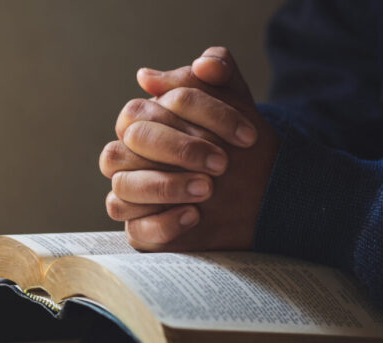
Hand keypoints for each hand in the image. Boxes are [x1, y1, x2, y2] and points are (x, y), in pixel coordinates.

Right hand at [100, 47, 279, 250]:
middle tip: (222, 162)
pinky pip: (136, 231)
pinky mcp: (142, 230)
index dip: (195, 115)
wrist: (261, 189)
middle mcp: (127, 158)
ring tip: (207, 188)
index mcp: (139, 121)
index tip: (243, 134)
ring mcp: (131, 195)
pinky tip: (195, 215)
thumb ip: (216, 71)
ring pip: (121, 189)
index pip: (141, 110)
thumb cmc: (237, 140)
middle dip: (177, 150)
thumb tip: (174, 71)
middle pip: (125, 148)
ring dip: (165, 187)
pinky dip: (163, 223)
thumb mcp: (235, 100)